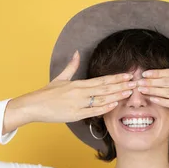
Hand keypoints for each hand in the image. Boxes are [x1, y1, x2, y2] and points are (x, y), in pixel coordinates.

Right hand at [13, 51, 136, 123]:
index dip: (115, 77)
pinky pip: (92, 111)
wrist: (33, 106)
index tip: (127, 75)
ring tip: (130, 93)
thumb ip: (71, 66)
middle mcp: (79, 92)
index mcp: (77, 83)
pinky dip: (104, 108)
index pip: (101, 80)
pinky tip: (114, 105)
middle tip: (135, 83)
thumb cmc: (46, 94)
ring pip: (101, 99)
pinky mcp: (75, 114)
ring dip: (117, 95)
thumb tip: (77, 53)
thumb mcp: (60, 78)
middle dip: (121, 85)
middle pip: (105, 88)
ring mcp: (78, 103)